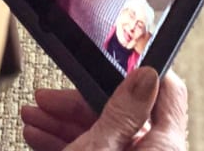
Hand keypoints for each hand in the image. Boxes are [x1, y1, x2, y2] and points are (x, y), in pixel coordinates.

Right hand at [21, 69, 188, 150]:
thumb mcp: (99, 148)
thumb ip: (124, 109)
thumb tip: (147, 75)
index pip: (168, 95)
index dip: (139, 73)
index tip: (110, 62)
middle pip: (127, 117)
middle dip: (80, 104)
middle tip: (49, 99)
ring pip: (108, 139)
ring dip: (67, 125)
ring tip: (34, 118)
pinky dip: (71, 147)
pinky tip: (41, 138)